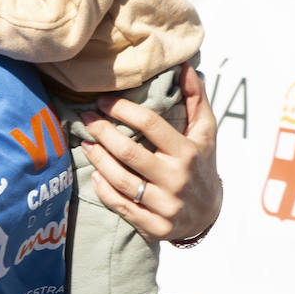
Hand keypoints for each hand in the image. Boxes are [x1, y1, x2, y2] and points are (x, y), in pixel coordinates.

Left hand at [79, 64, 220, 242]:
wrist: (209, 214)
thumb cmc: (202, 164)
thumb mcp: (206, 132)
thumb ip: (196, 98)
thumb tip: (184, 67)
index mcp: (188, 152)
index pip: (150, 124)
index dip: (122, 109)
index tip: (103, 100)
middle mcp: (176, 180)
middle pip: (128, 153)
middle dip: (102, 132)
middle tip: (86, 118)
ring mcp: (165, 206)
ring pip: (120, 180)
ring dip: (97, 159)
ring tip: (85, 143)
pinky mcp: (155, 227)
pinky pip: (120, 206)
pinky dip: (103, 189)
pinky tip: (95, 174)